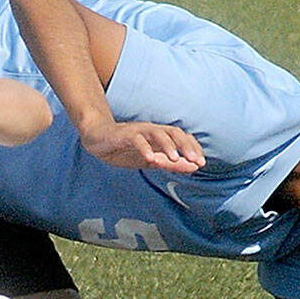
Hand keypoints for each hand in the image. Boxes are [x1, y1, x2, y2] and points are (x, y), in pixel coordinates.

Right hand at [79, 119, 204, 173]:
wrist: (98, 140)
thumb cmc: (125, 149)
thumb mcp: (151, 160)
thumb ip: (171, 163)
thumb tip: (194, 167)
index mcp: (161, 136)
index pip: (182, 138)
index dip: (193, 148)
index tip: (201, 163)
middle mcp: (152, 131)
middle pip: (174, 133)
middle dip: (186, 146)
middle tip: (195, 161)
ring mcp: (139, 131)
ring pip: (157, 133)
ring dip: (167, 146)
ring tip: (174, 159)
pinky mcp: (125, 135)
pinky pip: (137, 140)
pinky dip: (144, 148)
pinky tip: (150, 158)